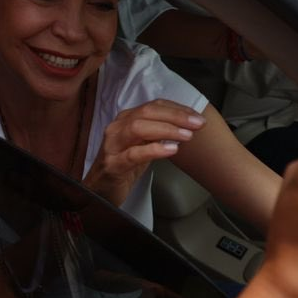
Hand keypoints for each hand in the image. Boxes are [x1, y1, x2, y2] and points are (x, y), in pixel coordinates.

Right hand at [84, 98, 204, 204]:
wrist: (100, 191)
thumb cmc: (123, 167)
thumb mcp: (143, 146)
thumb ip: (158, 134)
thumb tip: (185, 126)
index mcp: (125, 120)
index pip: (153, 106)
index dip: (177, 109)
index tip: (197, 117)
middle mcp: (117, 128)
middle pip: (147, 112)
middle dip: (175, 116)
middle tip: (197, 124)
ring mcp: (113, 145)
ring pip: (139, 128)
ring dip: (167, 130)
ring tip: (187, 136)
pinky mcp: (113, 165)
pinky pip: (134, 154)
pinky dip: (154, 149)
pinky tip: (171, 150)